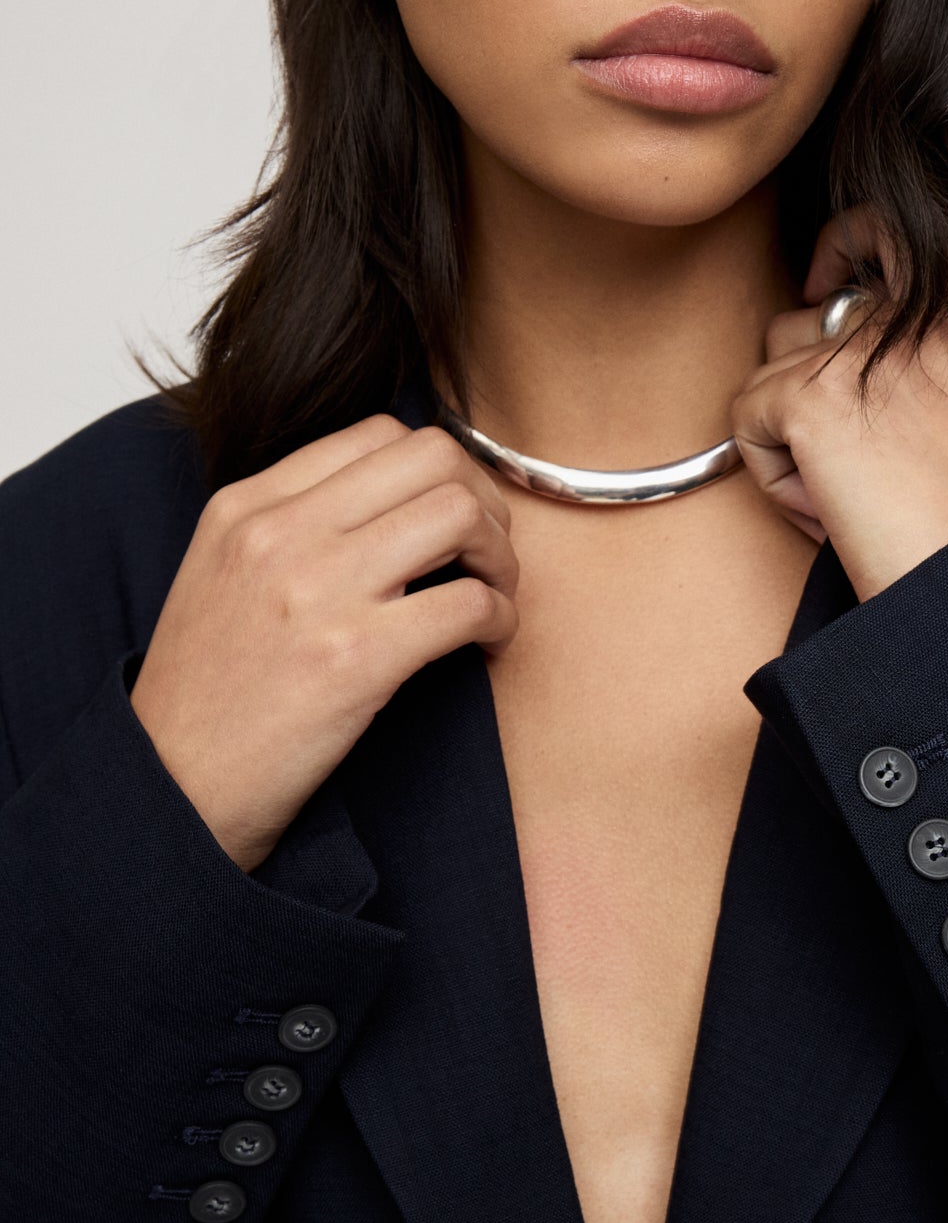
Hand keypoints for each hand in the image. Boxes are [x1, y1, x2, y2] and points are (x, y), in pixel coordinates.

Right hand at [129, 417, 519, 872]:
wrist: (172, 789)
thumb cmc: (209, 692)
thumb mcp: (224, 573)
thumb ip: (293, 523)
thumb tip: (395, 498)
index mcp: (247, 506)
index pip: (379, 433)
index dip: (439, 469)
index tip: (453, 515)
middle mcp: (281, 534)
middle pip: (432, 457)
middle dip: (483, 499)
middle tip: (488, 552)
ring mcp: (318, 592)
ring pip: (459, 514)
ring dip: (500, 554)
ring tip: (492, 593)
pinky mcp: (356, 659)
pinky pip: (469, 603)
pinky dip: (501, 617)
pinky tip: (488, 639)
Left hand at [731, 206, 947, 600]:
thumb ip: (918, 360)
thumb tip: (834, 332)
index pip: (886, 231)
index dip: (842, 242)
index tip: (821, 282)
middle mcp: (910, 317)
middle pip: (802, 321)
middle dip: (799, 390)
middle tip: (838, 461)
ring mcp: (855, 351)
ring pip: (768, 375)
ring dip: (788, 439)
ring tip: (843, 494)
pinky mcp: (805, 394)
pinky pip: (746, 421)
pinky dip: (771, 476)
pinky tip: (826, 508)